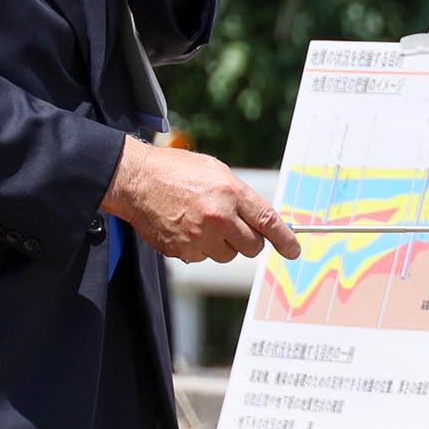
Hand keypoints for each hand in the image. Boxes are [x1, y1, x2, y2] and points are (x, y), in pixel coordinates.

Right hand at [101, 138, 298, 264]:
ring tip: (201, 222)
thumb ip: (240, 196)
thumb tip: (262, 220)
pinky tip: (185, 227)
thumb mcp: (214, 171)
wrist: (136, 181)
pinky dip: (198, 247)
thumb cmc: (175, 171)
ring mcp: (200, 237)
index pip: (269, 222)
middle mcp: (219, 217)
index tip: (293, 250)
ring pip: (228, 255)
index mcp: (230, 193)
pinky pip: (203, 257)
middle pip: (252, 247)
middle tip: (233, 227)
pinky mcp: (184, 251)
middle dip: (248, 240)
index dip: (285, 240)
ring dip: (222, 244)